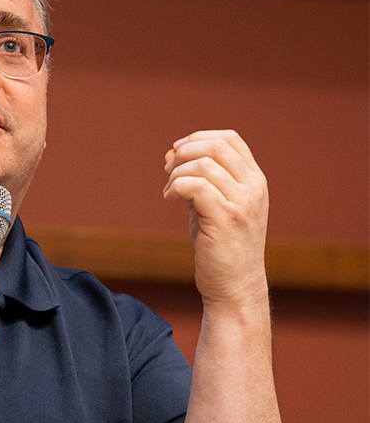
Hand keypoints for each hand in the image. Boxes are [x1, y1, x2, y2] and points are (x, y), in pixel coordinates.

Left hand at [163, 130, 268, 306]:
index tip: (177, 150)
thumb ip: (201, 179)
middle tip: (167, 169)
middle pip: (216, 146)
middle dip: (184, 152)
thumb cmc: (220, 245)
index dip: (199, 137)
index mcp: (254, 180)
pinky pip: (196, 186)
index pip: (230, 139)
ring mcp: (242, 202)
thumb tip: (173, 153)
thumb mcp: (214, 204)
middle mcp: (253, 187)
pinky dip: (176, 187)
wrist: (234, 285)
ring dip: (177, 172)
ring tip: (169, 191)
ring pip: (203, 164)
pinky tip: (169, 199)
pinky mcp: (226, 218)